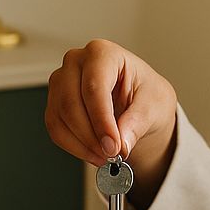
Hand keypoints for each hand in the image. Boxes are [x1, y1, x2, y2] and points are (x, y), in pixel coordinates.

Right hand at [46, 39, 177, 209]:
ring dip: (83, 145)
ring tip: (106, 156)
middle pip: (71, 103)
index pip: (94, 87)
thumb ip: (137, 122)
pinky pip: (56, 130)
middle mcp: (76, 62)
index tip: (113, 146)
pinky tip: (93, 153)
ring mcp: (61, 82)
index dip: (102, 121)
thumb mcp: (154, 105)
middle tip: (111, 155)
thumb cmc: (145, 94)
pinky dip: (74, 147)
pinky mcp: (55, 103)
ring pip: (61, 119)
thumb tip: (121, 143)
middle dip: (91, 136)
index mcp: (102, 53)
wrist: (137, 103)